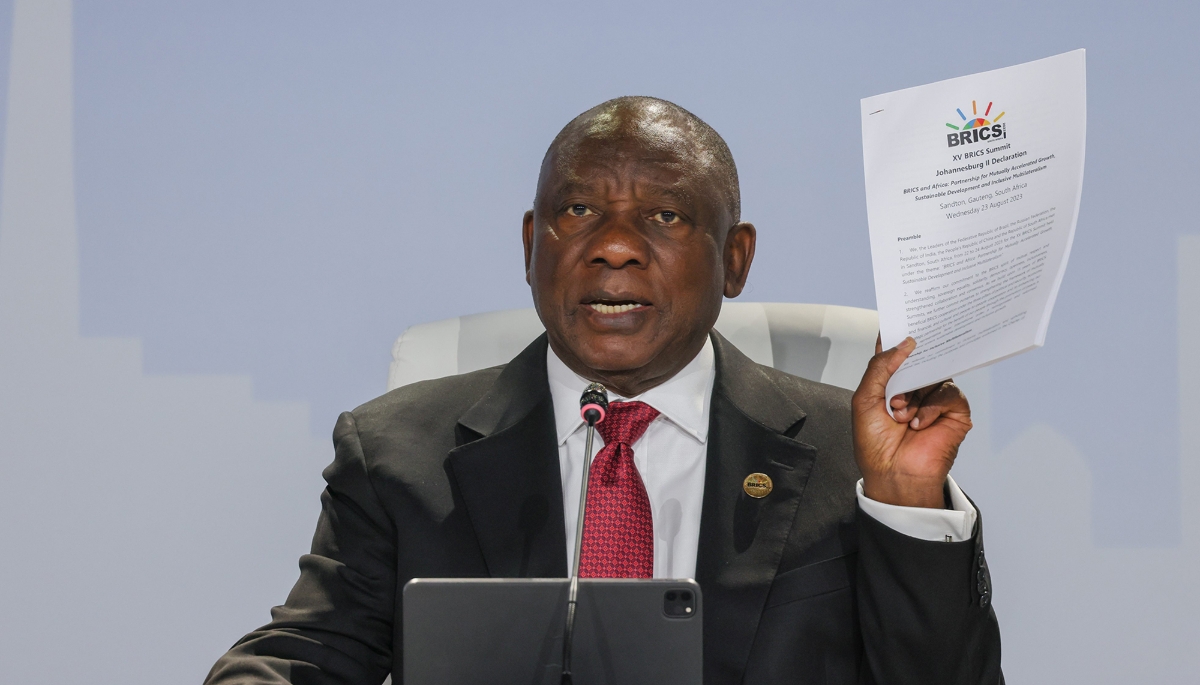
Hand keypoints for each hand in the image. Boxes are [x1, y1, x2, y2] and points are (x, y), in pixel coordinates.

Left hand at [851, 336, 972, 507]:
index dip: (896, 337)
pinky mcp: (954, 412)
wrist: (893, 474)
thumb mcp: (865, 399)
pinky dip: (931, 407)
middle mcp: (914, 388)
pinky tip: (918, 423)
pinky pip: (949, 394)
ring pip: (933, 375)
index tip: (897, 318)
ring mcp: (935, 399)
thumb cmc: (874, 443)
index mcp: (891, 384)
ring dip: (914, 394)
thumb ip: (880, 368)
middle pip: (919, 359)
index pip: (896, 353)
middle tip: (899, 371)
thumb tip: (905, 343)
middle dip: (908, 366)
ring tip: (899, 413)